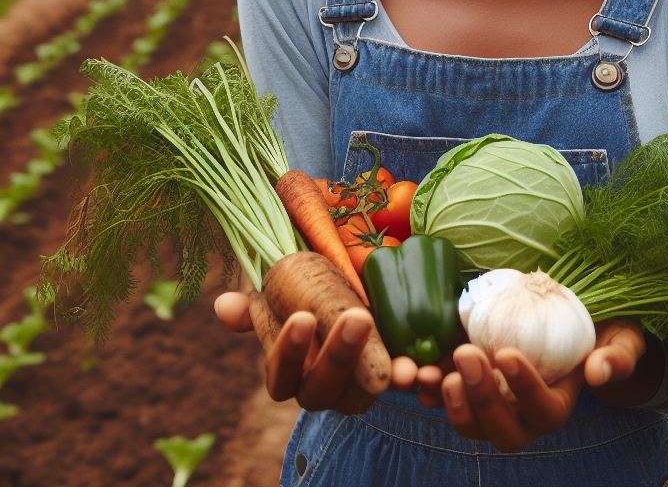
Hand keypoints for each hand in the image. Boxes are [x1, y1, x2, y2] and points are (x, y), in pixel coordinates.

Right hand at [214, 290, 418, 413]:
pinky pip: (399, 388)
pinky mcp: (389, 380)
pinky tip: (425, 365)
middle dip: (339, 355)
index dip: (289, 352)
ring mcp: (354, 390)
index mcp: (288, 372)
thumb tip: (223, 307)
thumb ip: (257, 305)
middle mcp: (318, 389)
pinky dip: (412, 378)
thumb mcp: (284, 291)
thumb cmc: (308, 291)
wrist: (347, 289)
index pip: (281, 377)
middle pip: (321, 389)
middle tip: (357, 316)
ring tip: (399, 353)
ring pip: (360, 396)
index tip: (302, 317)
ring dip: (379, 373)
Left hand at [438, 320, 653, 450]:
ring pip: (473, 426)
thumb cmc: (603, 333)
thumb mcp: (622, 339)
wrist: (572, 326)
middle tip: (467, 354)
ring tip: (439, 371)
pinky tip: (421, 376)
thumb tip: (597, 371)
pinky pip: (451, 404)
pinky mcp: (474, 391)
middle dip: (483, 398)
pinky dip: (433, 394)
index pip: (544, 409)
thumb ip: (617, 355)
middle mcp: (526, 416)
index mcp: (560, 405)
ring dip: (454, 404)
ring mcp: (497, 407)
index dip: (525, 388)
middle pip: (504, 430)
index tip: (506, 353)